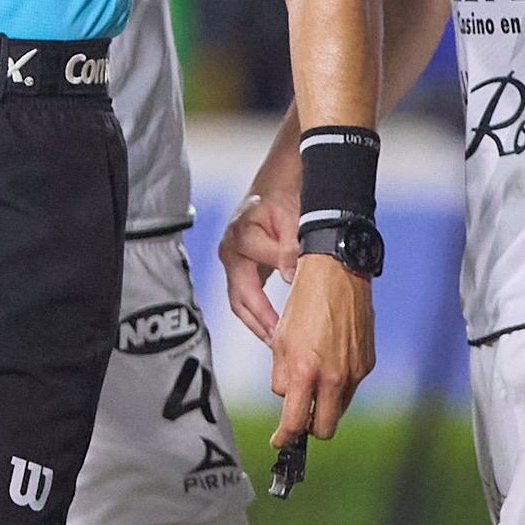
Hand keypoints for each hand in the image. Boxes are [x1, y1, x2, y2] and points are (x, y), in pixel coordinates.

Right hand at [219, 182, 298, 339]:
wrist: (279, 180)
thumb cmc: (285, 194)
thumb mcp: (292, 216)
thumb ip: (290, 246)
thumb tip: (290, 277)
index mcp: (240, 238)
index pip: (257, 277)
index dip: (275, 299)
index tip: (294, 320)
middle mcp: (230, 250)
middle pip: (239, 298)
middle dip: (260, 323)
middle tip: (280, 344)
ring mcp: (232, 258)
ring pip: (238, 300)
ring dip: (257, 323)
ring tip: (277, 343)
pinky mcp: (239, 264)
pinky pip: (243, 295)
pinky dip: (257, 313)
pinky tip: (273, 327)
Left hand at [268, 255, 375, 454]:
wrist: (338, 275)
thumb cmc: (304, 305)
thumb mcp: (280, 341)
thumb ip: (281, 377)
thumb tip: (287, 399)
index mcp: (306, 372)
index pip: (296, 423)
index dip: (285, 438)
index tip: (279, 441)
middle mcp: (334, 377)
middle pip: (324, 429)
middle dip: (310, 428)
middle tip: (298, 416)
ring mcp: (355, 372)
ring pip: (339, 408)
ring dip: (325, 405)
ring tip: (313, 379)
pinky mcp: (368, 363)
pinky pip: (351, 387)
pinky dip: (338, 385)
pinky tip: (330, 361)